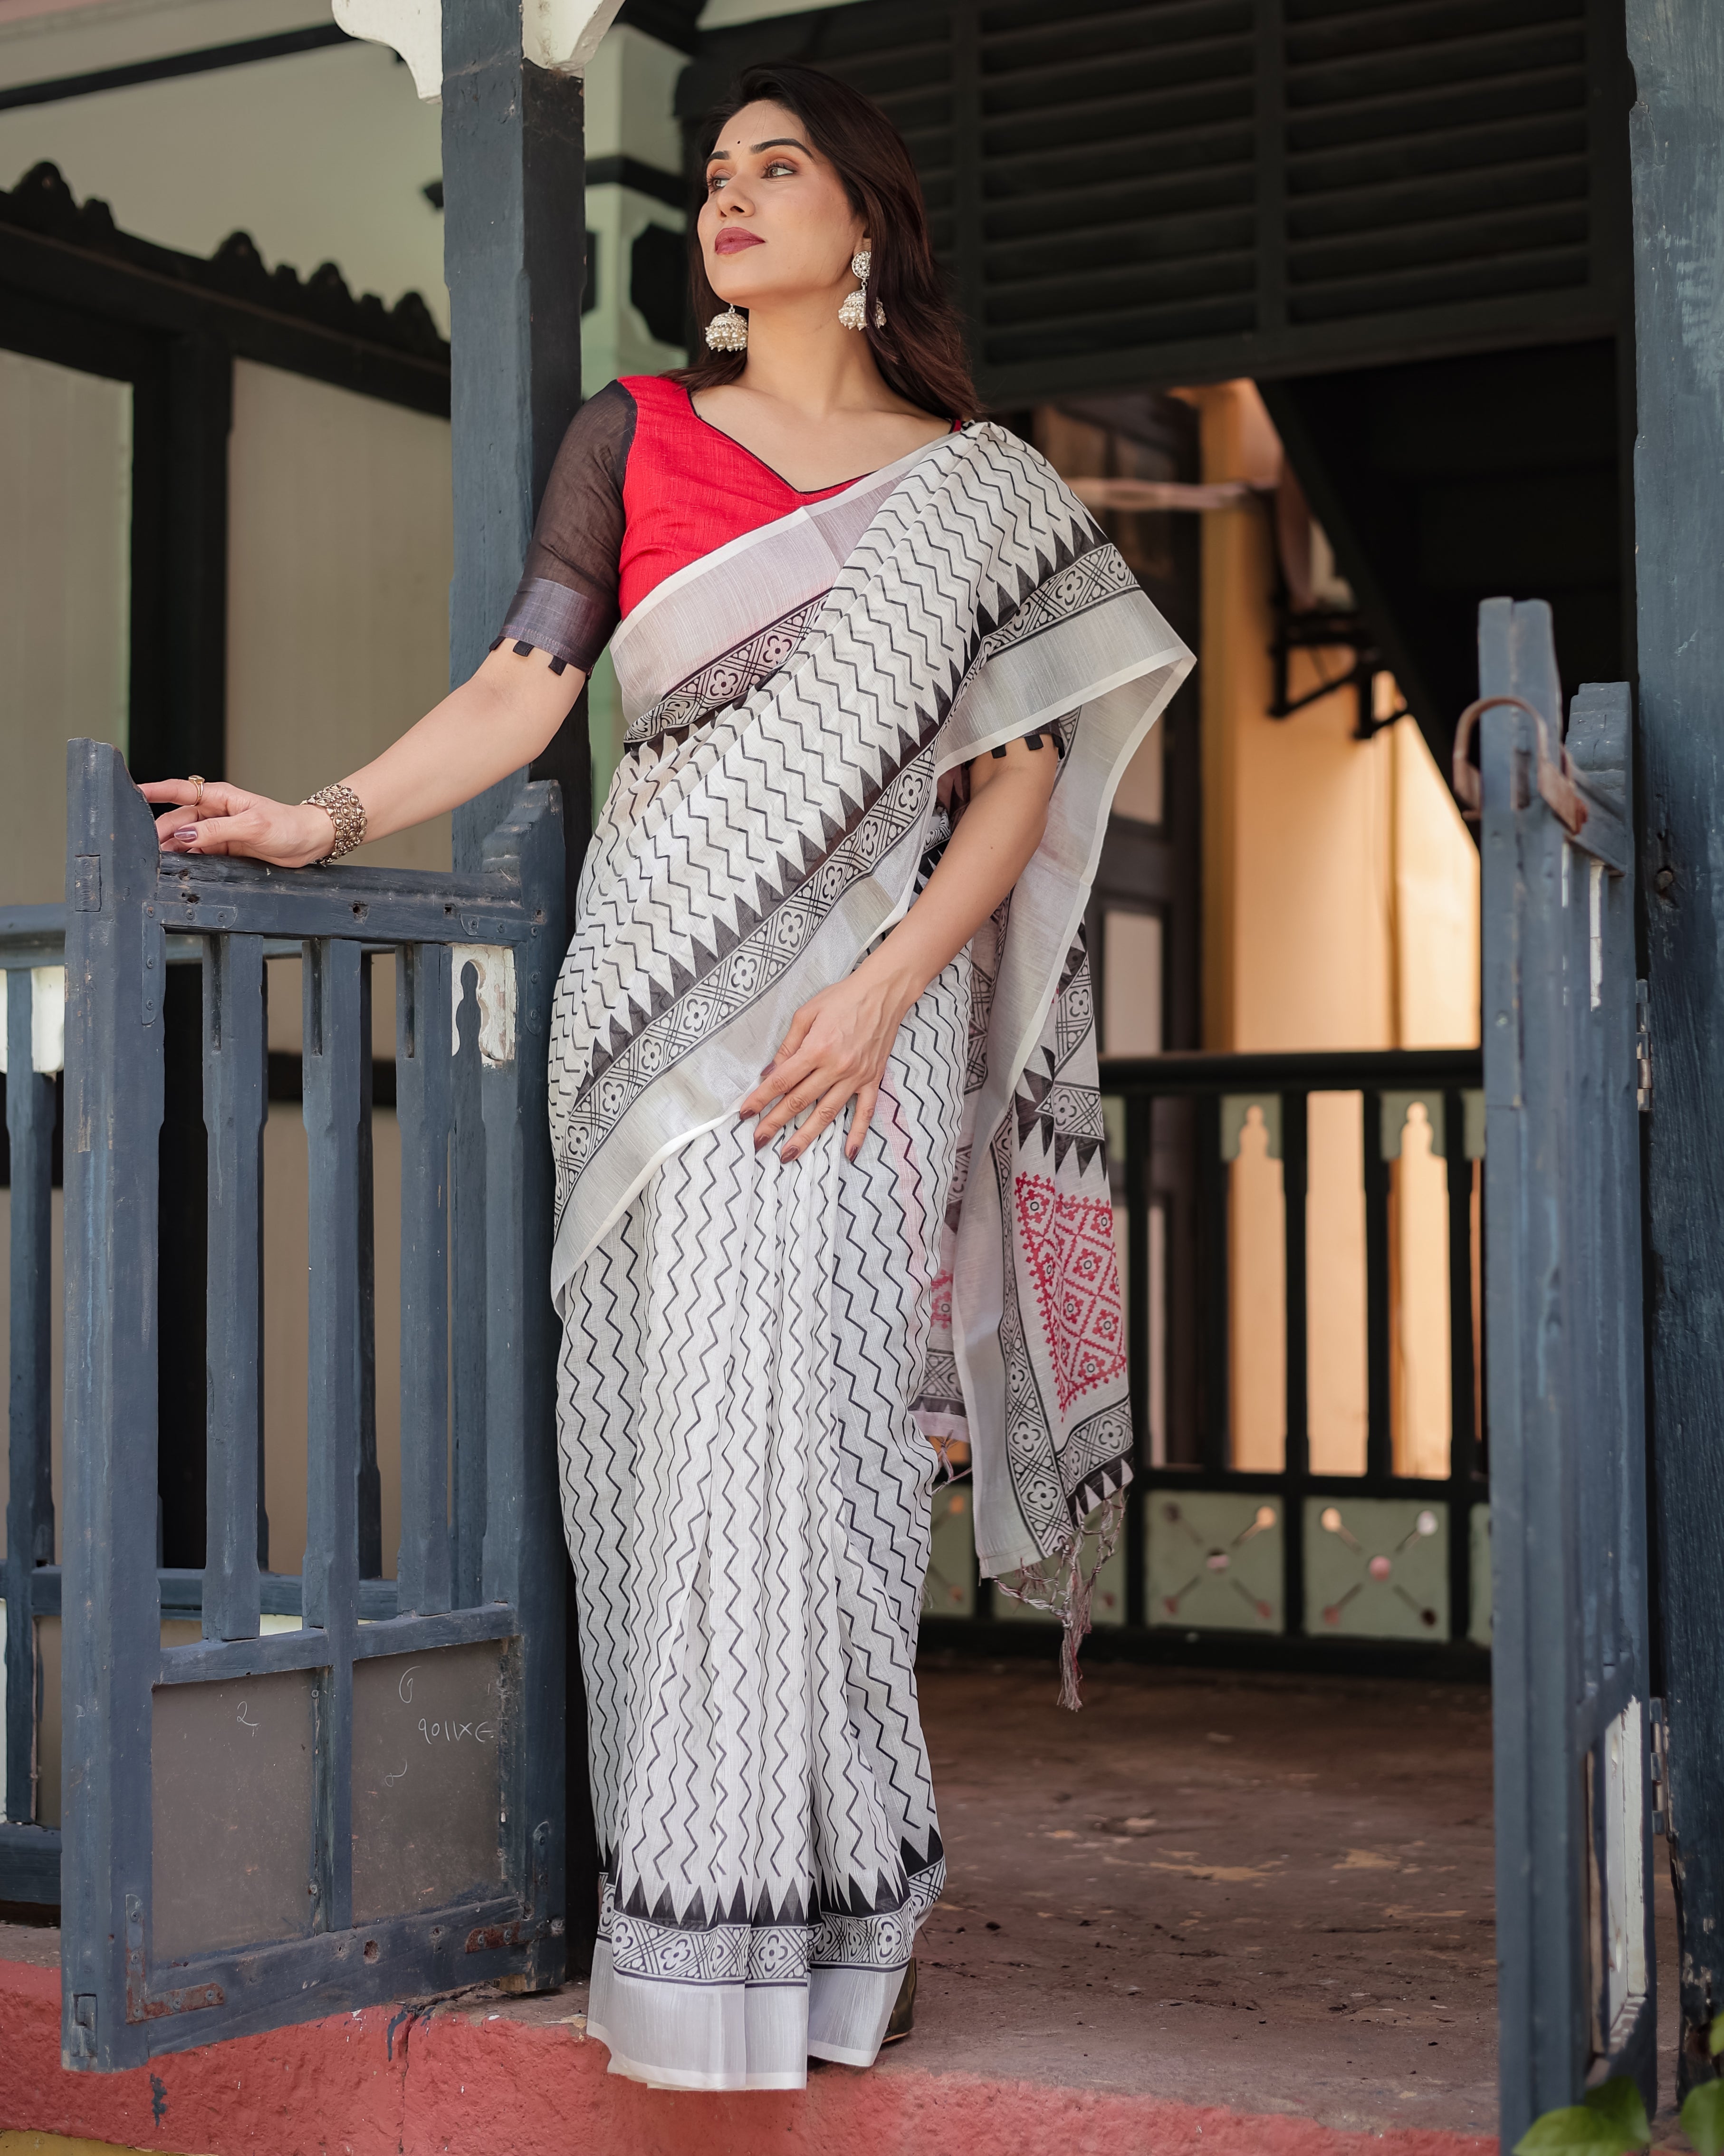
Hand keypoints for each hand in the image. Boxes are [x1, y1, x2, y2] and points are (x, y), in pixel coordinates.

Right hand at [139, 779, 338, 868]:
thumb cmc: (286, 826)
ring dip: (172, 848)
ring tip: (157, 860)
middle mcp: (215, 812)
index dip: (156, 791)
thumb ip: (216, 831)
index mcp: (220, 797)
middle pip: (178, 820)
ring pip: (185, 838)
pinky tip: (179, 867)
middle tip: (145, 847)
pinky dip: (188, 859)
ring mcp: (218, 830)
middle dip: (160, 831)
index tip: (134, 793)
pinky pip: (199, 852)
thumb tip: (184, 836)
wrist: (308, 842)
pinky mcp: (224, 847)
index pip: (181, 790)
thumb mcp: (251, 826)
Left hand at [738, 955, 916, 1162]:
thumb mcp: (807, 1013)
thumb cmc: (842, 998)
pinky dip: (857, 1134)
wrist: (883, 992)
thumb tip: (770, 1073)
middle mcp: (836, 1067)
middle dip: (775, 1123)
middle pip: (799, 1101)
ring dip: (806, 1136)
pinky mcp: (873, 1080)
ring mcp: (856, 1076)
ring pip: (827, 1113)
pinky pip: (865, 1112)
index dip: (761, 1099)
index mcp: (816, 1048)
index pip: (781, 1081)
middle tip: (757, 1141)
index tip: (745, 1113)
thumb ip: (788, 1045)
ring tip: (787, 1155)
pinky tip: (848, 1154)